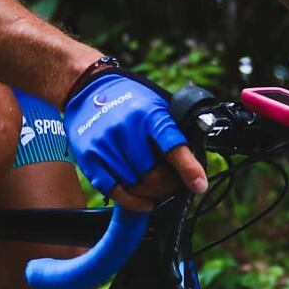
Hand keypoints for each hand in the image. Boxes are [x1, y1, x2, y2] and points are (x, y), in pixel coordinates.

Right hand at [63, 71, 207, 211]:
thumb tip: (197, 161)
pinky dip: (132, 201)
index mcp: (149, 114)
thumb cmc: (130, 101)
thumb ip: (174, 131)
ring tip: (157, 187)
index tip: (199, 185)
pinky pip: (114, 191)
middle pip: (153, 175)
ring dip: (151, 193)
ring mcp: (105, 145)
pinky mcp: (89, 158)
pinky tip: (143, 201)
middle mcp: (125, 129)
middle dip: (168, 185)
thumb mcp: (157, 106)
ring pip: (135, 186)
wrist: (89, 87)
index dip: (188, 168)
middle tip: (172, 183)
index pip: (172, 145)